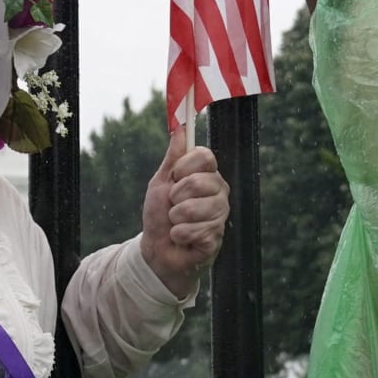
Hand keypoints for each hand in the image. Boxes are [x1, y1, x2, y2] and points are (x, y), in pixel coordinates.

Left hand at [139, 131, 229, 294]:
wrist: (157, 250)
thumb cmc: (159, 214)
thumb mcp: (161, 182)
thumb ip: (173, 157)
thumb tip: (180, 127)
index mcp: (206, 175)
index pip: (205, 156)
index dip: (185, 167)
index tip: (175, 177)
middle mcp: (218, 192)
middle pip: (198, 182)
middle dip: (175, 196)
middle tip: (173, 205)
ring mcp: (220, 214)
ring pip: (195, 208)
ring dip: (176, 218)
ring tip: (176, 223)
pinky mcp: (217, 236)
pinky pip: (196, 230)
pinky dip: (180, 235)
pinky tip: (182, 238)